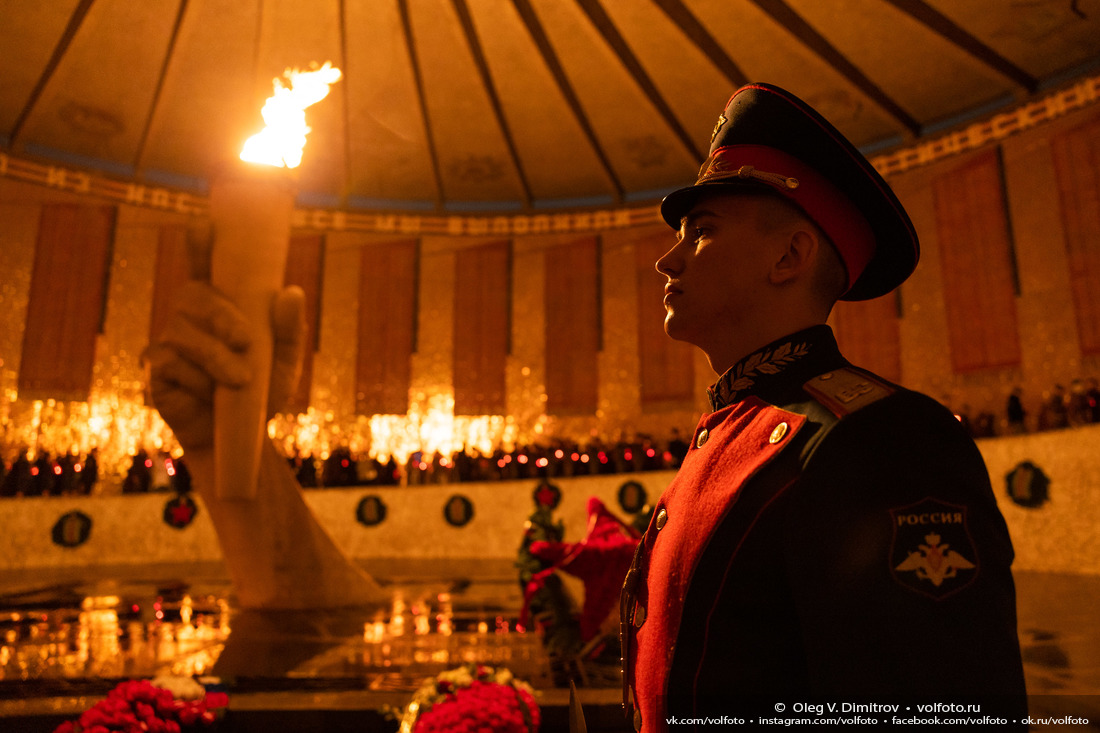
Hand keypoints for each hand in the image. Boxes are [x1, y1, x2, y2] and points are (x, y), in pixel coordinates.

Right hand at [145, 224, 305, 452]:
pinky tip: (210, 395)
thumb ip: (289, 329)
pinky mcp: (156, 371)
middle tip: (246, 342)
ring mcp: (170, 341)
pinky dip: (196, 380)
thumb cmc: (262, 392)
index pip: (206, 265)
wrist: (240, 439)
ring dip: (215, 357)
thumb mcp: (286, 362)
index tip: (205, 226)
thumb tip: (291, 291)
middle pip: (194, 296)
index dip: (201, 245)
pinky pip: (170, 364)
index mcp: (221, 304)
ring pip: (183, 333)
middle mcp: (191, 315)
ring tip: (240, 380)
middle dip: (221, 316)